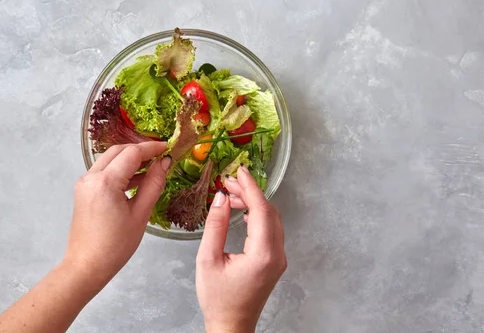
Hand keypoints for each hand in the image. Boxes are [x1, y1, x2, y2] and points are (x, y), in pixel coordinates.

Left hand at [65, 141, 169, 283]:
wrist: (86, 266)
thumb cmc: (115, 245)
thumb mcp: (140, 214)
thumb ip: (153, 184)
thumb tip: (164, 163)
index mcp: (105, 182)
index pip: (132, 153)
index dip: (151, 148)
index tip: (168, 148)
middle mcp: (91, 177)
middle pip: (119, 151)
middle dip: (140, 150)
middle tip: (161, 156)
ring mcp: (85, 182)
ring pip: (110, 159)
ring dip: (130, 159)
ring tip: (153, 167)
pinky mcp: (84, 190)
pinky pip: (104, 171)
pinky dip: (120, 170)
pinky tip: (137, 179)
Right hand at [196, 165, 286, 332]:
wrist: (231, 325)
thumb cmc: (218, 299)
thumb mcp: (208, 259)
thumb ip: (215, 226)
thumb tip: (221, 198)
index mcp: (263, 254)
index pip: (261, 210)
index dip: (250, 187)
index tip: (240, 171)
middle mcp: (277, 255)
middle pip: (269, 211)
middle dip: (250, 192)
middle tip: (229, 182)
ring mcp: (279, 259)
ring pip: (271, 219)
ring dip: (253, 203)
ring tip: (230, 195)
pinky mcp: (275, 261)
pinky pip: (270, 230)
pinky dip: (257, 215)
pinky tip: (241, 211)